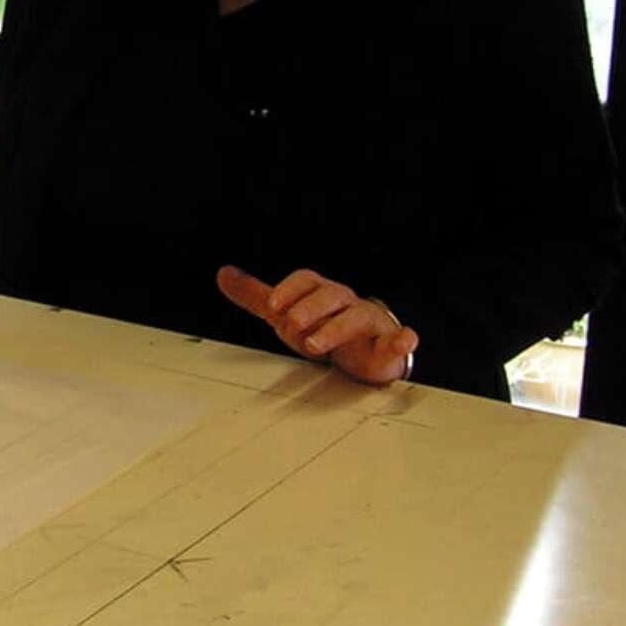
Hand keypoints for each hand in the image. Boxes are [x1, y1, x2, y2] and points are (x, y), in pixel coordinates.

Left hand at [216, 265, 416, 384]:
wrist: (363, 351)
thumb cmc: (322, 327)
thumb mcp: (287, 312)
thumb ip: (257, 296)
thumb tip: (222, 274)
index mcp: (320, 292)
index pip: (306, 280)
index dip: (289, 290)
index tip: (272, 308)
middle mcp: (345, 302)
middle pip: (330, 295)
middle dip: (310, 308)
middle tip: (291, 325)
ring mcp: (368, 321)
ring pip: (356, 316)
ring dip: (336, 328)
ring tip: (316, 345)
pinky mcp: (387, 343)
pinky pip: (398, 337)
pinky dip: (402, 337)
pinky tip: (402, 339)